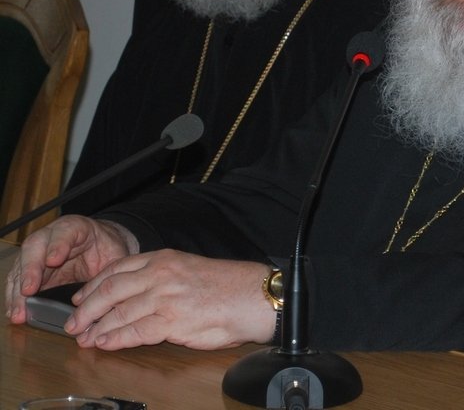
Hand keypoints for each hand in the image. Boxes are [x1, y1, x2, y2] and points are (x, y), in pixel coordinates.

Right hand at [4, 215, 137, 322]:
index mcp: (76, 228)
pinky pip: (18, 280)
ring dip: (17, 290)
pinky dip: (15, 297)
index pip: (65, 232)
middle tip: (28, 290)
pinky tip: (16, 312)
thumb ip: (112, 269)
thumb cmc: (107, 250)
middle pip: (35, 247)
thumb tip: (108, 294)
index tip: (53, 260)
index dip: (58, 245)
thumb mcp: (116, 256)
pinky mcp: (30, 268)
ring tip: (19, 312)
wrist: (99, 247)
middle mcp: (51, 236)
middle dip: (30, 269)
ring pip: (22, 265)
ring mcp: (38, 252)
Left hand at [64, 249, 274, 350]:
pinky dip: (115, 339)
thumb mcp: (188, 268)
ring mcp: (165, 298)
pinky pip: (134, 332)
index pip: (117, 268)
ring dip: (96, 328)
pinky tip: (105, 343)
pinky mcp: (172, 322)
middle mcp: (161, 274)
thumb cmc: (225, 285)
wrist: (251, 296)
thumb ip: (161, 276)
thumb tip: (135, 293)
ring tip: (85, 338)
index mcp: (164, 258)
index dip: (93, 285)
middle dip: (85, 309)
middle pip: (110, 290)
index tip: (80, 297)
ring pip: (118, 312)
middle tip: (73, 323)